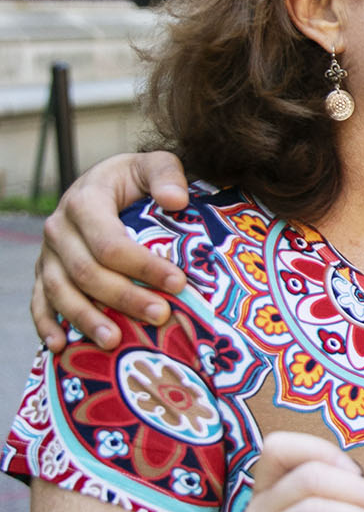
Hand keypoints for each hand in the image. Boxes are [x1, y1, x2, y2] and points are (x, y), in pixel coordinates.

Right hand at [31, 151, 190, 351]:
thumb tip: (176, 200)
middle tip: (160, 316)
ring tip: (114, 342)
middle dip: (124, 298)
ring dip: (86, 319)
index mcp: (84, 201)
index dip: (143, 265)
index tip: (178, 283)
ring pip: (60, 291)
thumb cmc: (134, 180)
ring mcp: (47, 254)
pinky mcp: (42, 272)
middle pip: (87, 272)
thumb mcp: (152, 165)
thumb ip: (166, 175)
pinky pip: (38, 301)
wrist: (103, 185)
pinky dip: (45, 325)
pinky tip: (59, 347)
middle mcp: (59, 228)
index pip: (110, 242)